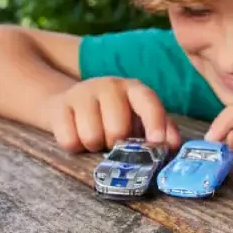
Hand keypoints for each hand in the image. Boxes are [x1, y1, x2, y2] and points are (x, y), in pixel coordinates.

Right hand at [45, 77, 180, 152]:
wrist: (69, 105)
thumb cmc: (112, 117)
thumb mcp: (138, 119)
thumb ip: (160, 129)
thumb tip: (172, 145)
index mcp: (134, 90)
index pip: (148, 103)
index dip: (155, 124)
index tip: (156, 143)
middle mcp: (110, 86)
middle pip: (117, 129)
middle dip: (115, 144)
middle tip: (111, 142)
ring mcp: (83, 93)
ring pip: (91, 136)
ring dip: (93, 146)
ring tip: (94, 138)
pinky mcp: (59, 106)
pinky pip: (68, 140)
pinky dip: (73, 146)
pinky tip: (77, 136)